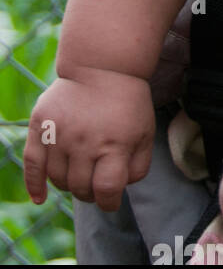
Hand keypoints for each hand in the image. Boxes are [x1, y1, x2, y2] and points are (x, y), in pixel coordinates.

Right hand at [24, 70, 154, 211]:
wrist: (104, 66)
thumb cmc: (128, 103)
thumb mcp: (145, 132)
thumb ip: (138, 166)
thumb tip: (119, 190)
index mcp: (114, 144)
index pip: (107, 189)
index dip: (109, 202)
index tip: (111, 201)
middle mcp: (84, 142)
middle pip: (80, 188)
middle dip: (90, 193)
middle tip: (95, 185)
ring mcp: (59, 135)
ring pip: (58, 179)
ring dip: (69, 185)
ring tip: (80, 175)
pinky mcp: (40, 127)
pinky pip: (32, 164)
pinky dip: (34, 185)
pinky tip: (40, 198)